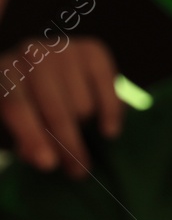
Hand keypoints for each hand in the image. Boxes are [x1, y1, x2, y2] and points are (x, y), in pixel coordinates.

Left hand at [0, 36, 121, 177]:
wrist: (46, 72)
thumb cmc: (28, 104)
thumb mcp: (17, 124)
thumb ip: (26, 142)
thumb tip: (47, 160)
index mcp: (2, 72)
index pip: (17, 106)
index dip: (32, 136)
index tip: (49, 165)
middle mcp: (30, 53)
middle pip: (55, 109)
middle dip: (69, 145)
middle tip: (78, 171)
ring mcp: (63, 48)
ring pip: (83, 105)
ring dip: (85, 126)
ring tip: (80, 131)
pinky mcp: (92, 49)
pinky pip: (109, 90)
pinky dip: (111, 114)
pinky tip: (108, 131)